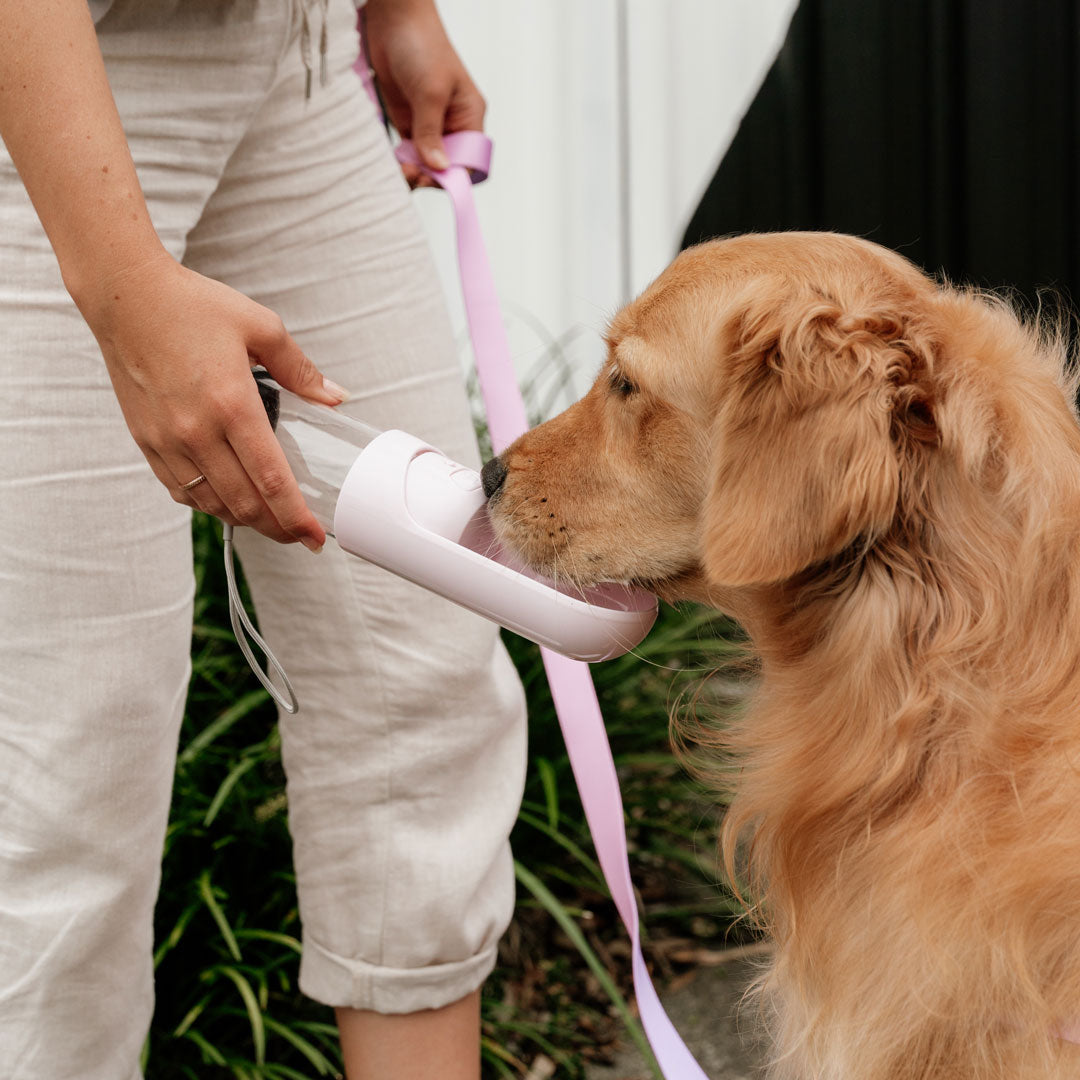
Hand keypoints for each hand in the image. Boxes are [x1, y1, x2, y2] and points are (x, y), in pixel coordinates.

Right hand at [81, 249, 345, 549]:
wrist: (125, 295)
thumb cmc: (193, 306)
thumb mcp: (261, 327)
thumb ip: (300, 369)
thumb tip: (335, 397)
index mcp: (232, 404)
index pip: (271, 480)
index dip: (296, 517)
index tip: (316, 537)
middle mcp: (197, 430)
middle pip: (244, 504)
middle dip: (277, 528)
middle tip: (300, 534)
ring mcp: (166, 439)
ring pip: (211, 504)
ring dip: (245, 520)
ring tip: (270, 520)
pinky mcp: (145, 441)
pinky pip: (180, 490)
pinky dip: (208, 504)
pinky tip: (228, 501)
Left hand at [363, 0, 484, 185]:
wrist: (394, 20)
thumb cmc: (422, 45)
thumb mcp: (430, 92)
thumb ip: (431, 132)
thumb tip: (438, 167)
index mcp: (469, 117)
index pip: (469, 160)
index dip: (455, 176)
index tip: (433, 181)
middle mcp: (452, 125)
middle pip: (446, 166)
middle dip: (430, 175)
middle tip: (411, 176)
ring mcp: (429, 125)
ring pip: (426, 162)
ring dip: (414, 171)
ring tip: (400, 171)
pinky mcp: (409, 122)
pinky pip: (408, 152)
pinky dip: (402, 161)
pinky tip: (394, 164)